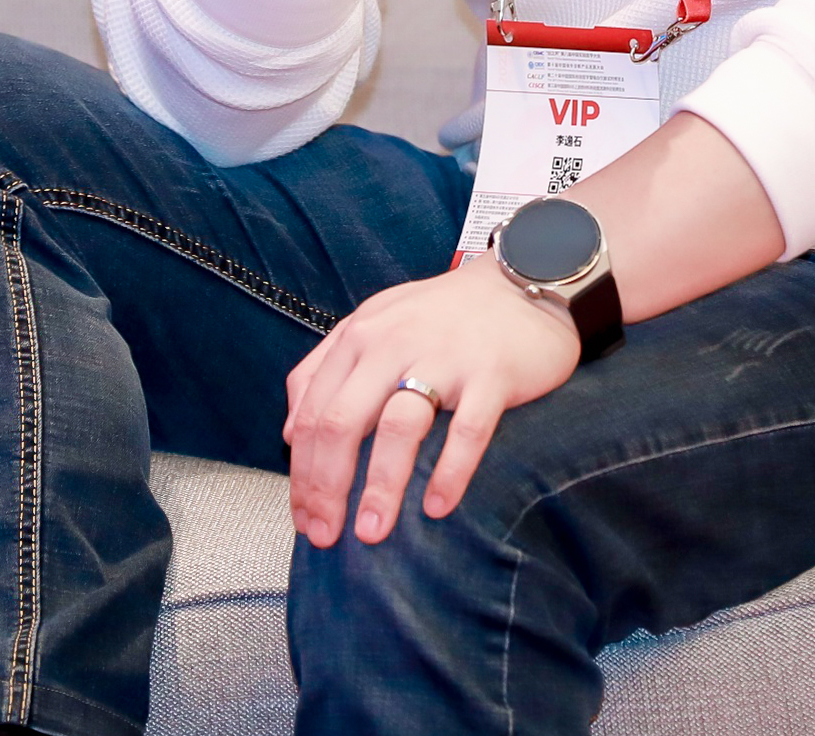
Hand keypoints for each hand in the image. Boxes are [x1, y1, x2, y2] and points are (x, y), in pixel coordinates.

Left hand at [283, 255, 577, 545]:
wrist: (524, 278)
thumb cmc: (445, 313)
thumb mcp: (375, 324)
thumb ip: (326, 369)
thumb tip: (289, 434)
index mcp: (360, 336)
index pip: (312, 413)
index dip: (302, 473)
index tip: (304, 517)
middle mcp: (394, 343)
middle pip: (342, 423)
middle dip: (326, 488)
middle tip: (326, 536)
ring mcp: (444, 357)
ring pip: (398, 429)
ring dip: (380, 488)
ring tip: (372, 531)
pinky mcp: (492, 374)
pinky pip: (466, 431)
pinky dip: (449, 473)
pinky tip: (438, 507)